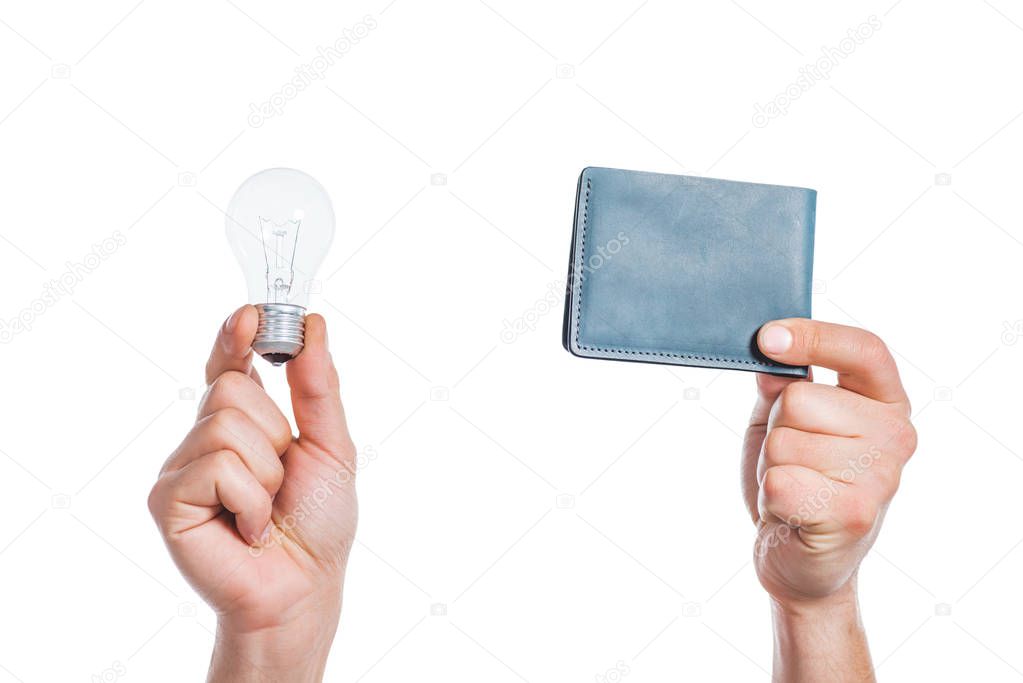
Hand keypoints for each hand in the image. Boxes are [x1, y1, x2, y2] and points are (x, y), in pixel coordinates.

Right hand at [148, 305, 356, 681]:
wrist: (304, 587)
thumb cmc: (318, 522)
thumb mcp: (331, 445)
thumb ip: (318, 387)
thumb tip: (313, 324)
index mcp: (244, 421)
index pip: (229, 364)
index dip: (236, 335)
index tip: (252, 313)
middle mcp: (206, 437)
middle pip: (233, 387)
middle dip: (274, 432)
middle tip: (280, 478)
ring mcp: (182, 466)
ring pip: (226, 423)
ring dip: (266, 472)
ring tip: (264, 507)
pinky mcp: (166, 497)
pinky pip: (216, 466)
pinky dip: (250, 500)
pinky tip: (247, 528)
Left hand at [742, 319, 916, 679]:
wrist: (798, 560)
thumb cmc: (795, 480)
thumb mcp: (783, 422)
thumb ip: (780, 385)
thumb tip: (771, 356)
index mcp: (885, 402)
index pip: (863, 349)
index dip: (813, 337)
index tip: (767, 337)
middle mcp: (895, 436)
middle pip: (800, 397)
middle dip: (777, 428)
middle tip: (792, 461)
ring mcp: (881, 476)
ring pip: (784, 440)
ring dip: (772, 465)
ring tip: (793, 487)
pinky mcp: (854, 513)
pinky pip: (779, 479)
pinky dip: (770, 496)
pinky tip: (792, 510)